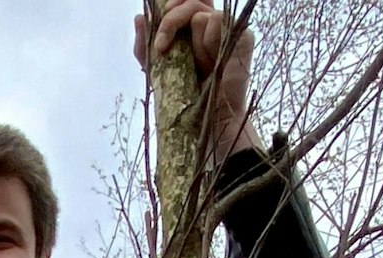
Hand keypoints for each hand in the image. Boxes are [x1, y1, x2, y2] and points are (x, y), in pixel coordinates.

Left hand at [135, 0, 261, 161]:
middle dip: (170, 21)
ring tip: (199, 67)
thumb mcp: (156, 70)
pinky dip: (208, 42)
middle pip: (191, 1)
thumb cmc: (184, 96)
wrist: (206, 120)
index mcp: (193, 28)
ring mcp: (228, 29)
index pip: (186, 0)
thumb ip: (144, 45)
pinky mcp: (243, 37)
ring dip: (192, 44)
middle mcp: (212, 24)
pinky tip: (212, 63)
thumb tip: (139, 17)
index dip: (174, 2)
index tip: (162, 16)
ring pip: (201, 15)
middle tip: (162, 46)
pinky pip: (218, 21)